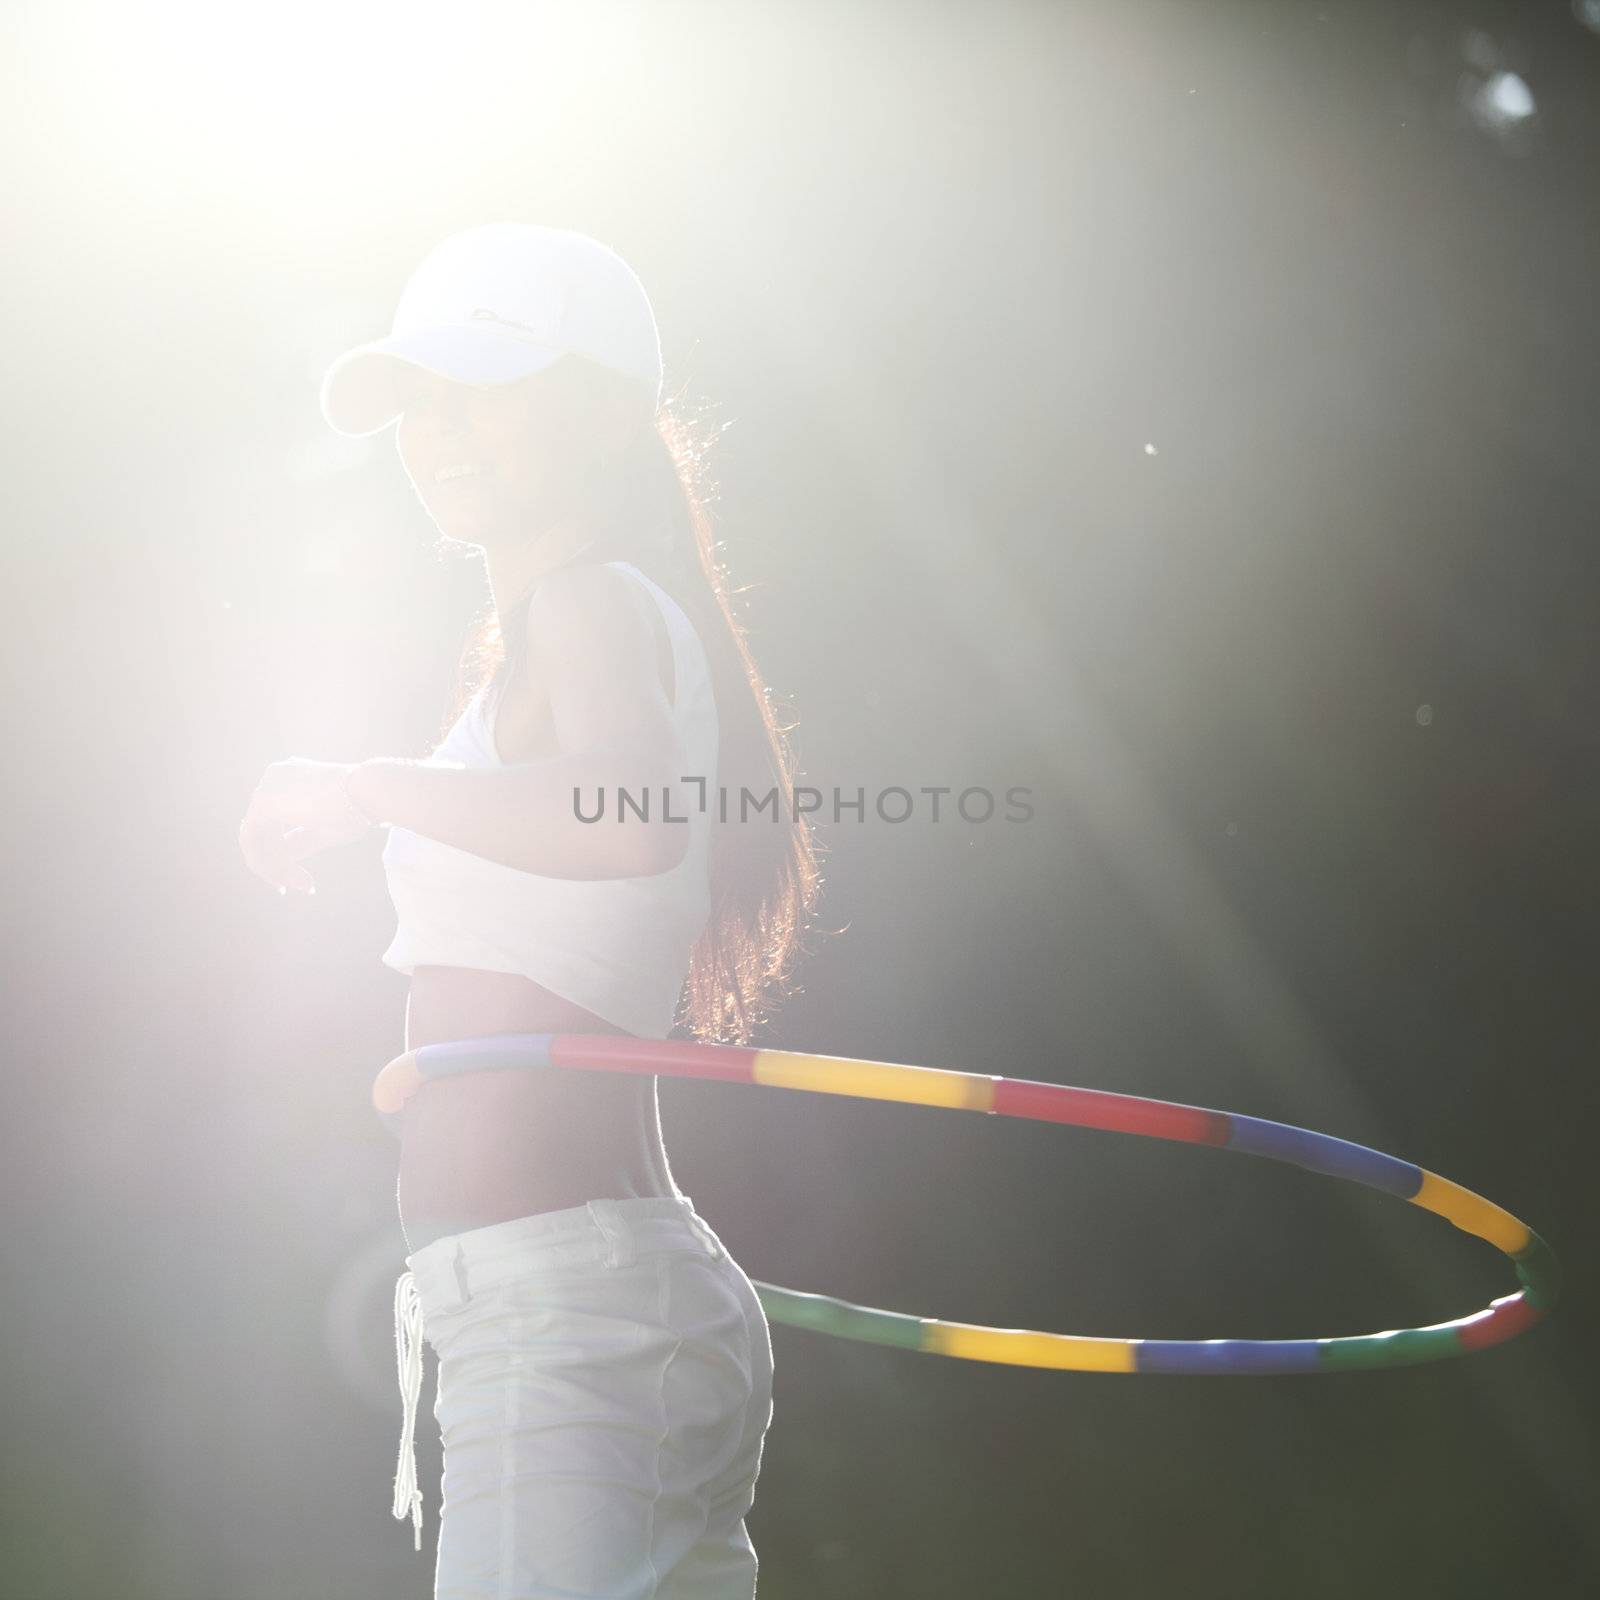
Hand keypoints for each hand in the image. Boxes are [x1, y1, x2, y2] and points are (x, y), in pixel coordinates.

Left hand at [238, 757, 374, 894]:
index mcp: (291, 778)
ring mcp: (267, 787)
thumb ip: (298, 841)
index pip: (275, 820)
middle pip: (264, 830)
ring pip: (257, 837)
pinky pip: (252, 840)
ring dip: (275, 866)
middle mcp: (274, 778)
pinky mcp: (264, 802)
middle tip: (304, 887)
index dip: (283, 851)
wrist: (368, 792)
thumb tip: (279, 862)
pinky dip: (265, 862)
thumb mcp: (324, 829)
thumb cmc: (358, 809)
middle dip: (279, 863)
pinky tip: (285, 879)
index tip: (303, 876)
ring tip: (301, 885)